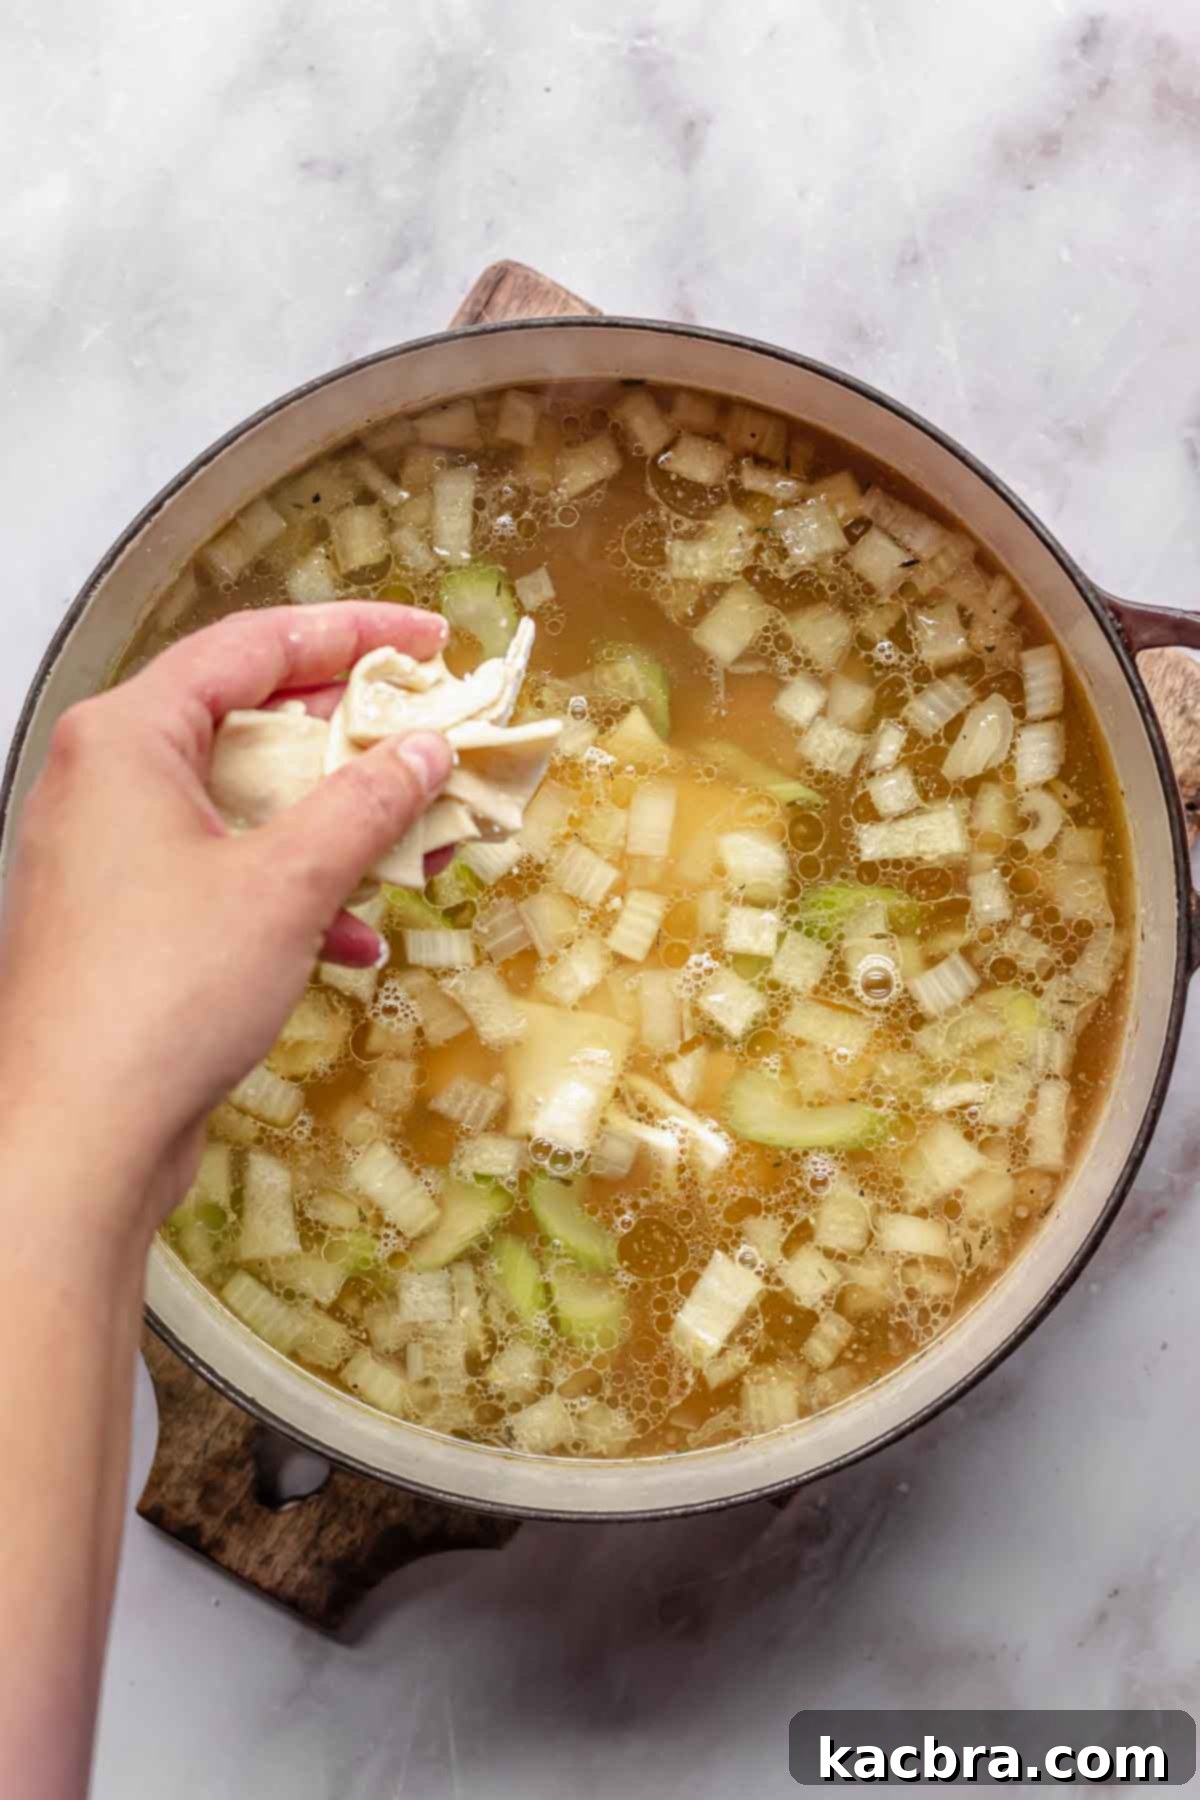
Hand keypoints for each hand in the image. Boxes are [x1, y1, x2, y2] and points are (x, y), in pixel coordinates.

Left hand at [0, 601, 452, 1238]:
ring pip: (243, 803)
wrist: (75, 1136)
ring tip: (414, 850)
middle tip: (431, 744)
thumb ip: (365, 803)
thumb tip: (425, 750)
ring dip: (332, 826)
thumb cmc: (164, 991)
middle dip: (351, 744)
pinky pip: (222, 870)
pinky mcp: (122, 917)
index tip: (432, 641)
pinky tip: (352, 940)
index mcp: (127, 734)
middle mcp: (105, 776)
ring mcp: (108, 849)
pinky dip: (290, 891)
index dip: (354, 632)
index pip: (254, 642)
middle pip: (249, 719)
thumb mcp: (287, 884)